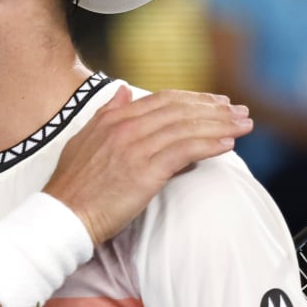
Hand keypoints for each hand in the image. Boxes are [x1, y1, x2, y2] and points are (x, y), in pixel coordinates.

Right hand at [44, 86, 250, 243]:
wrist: (63, 216)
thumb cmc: (73, 186)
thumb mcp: (84, 139)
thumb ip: (107, 113)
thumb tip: (124, 90)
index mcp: (113, 118)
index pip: (163, 99)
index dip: (194, 99)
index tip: (216, 102)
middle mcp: (126, 127)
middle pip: (180, 109)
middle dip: (214, 108)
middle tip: (239, 111)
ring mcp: (136, 147)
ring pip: (187, 128)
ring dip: (220, 125)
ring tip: (243, 126)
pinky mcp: (145, 171)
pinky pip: (186, 150)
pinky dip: (210, 145)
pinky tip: (228, 145)